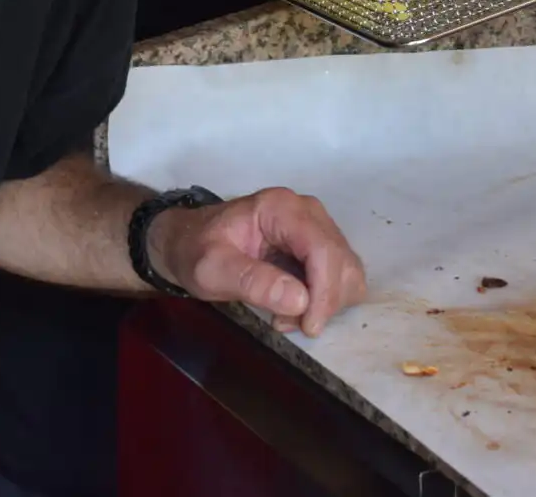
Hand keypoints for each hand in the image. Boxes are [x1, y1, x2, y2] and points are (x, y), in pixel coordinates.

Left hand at [148, 188, 365, 334]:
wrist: (187, 242)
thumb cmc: (195, 251)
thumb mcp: (211, 269)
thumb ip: (253, 282)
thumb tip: (300, 300)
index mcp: (280, 208)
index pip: (323, 249)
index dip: (325, 292)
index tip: (309, 325)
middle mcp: (306, 212)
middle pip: (343, 261)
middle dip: (324, 301)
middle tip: (288, 322)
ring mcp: (315, 227)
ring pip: (348, 271)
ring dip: (326, 303)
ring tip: (287, 315)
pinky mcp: (317, 246)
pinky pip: (340, 277)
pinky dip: (325, 300)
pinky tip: (294, 308)